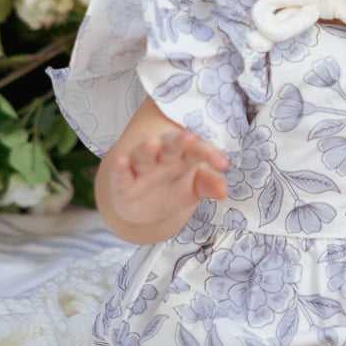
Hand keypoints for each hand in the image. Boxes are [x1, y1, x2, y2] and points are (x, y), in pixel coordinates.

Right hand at [108, 130, 228, 226]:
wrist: (145, 208)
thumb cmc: (174, 189)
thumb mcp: (194, 189)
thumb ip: (209, 185)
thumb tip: (224, 191)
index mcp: (183, 155)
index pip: (197, 151)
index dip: (209, 155)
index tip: (224, 163)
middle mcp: (162, 157)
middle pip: (171, 146)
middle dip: (180, 142)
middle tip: (191, 137)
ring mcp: (141, 168)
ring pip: (144, 155)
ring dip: (148, 149)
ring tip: (154, 143)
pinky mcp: (122, 182)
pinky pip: (121, 174)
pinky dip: (120, 168)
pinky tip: (121, 161)